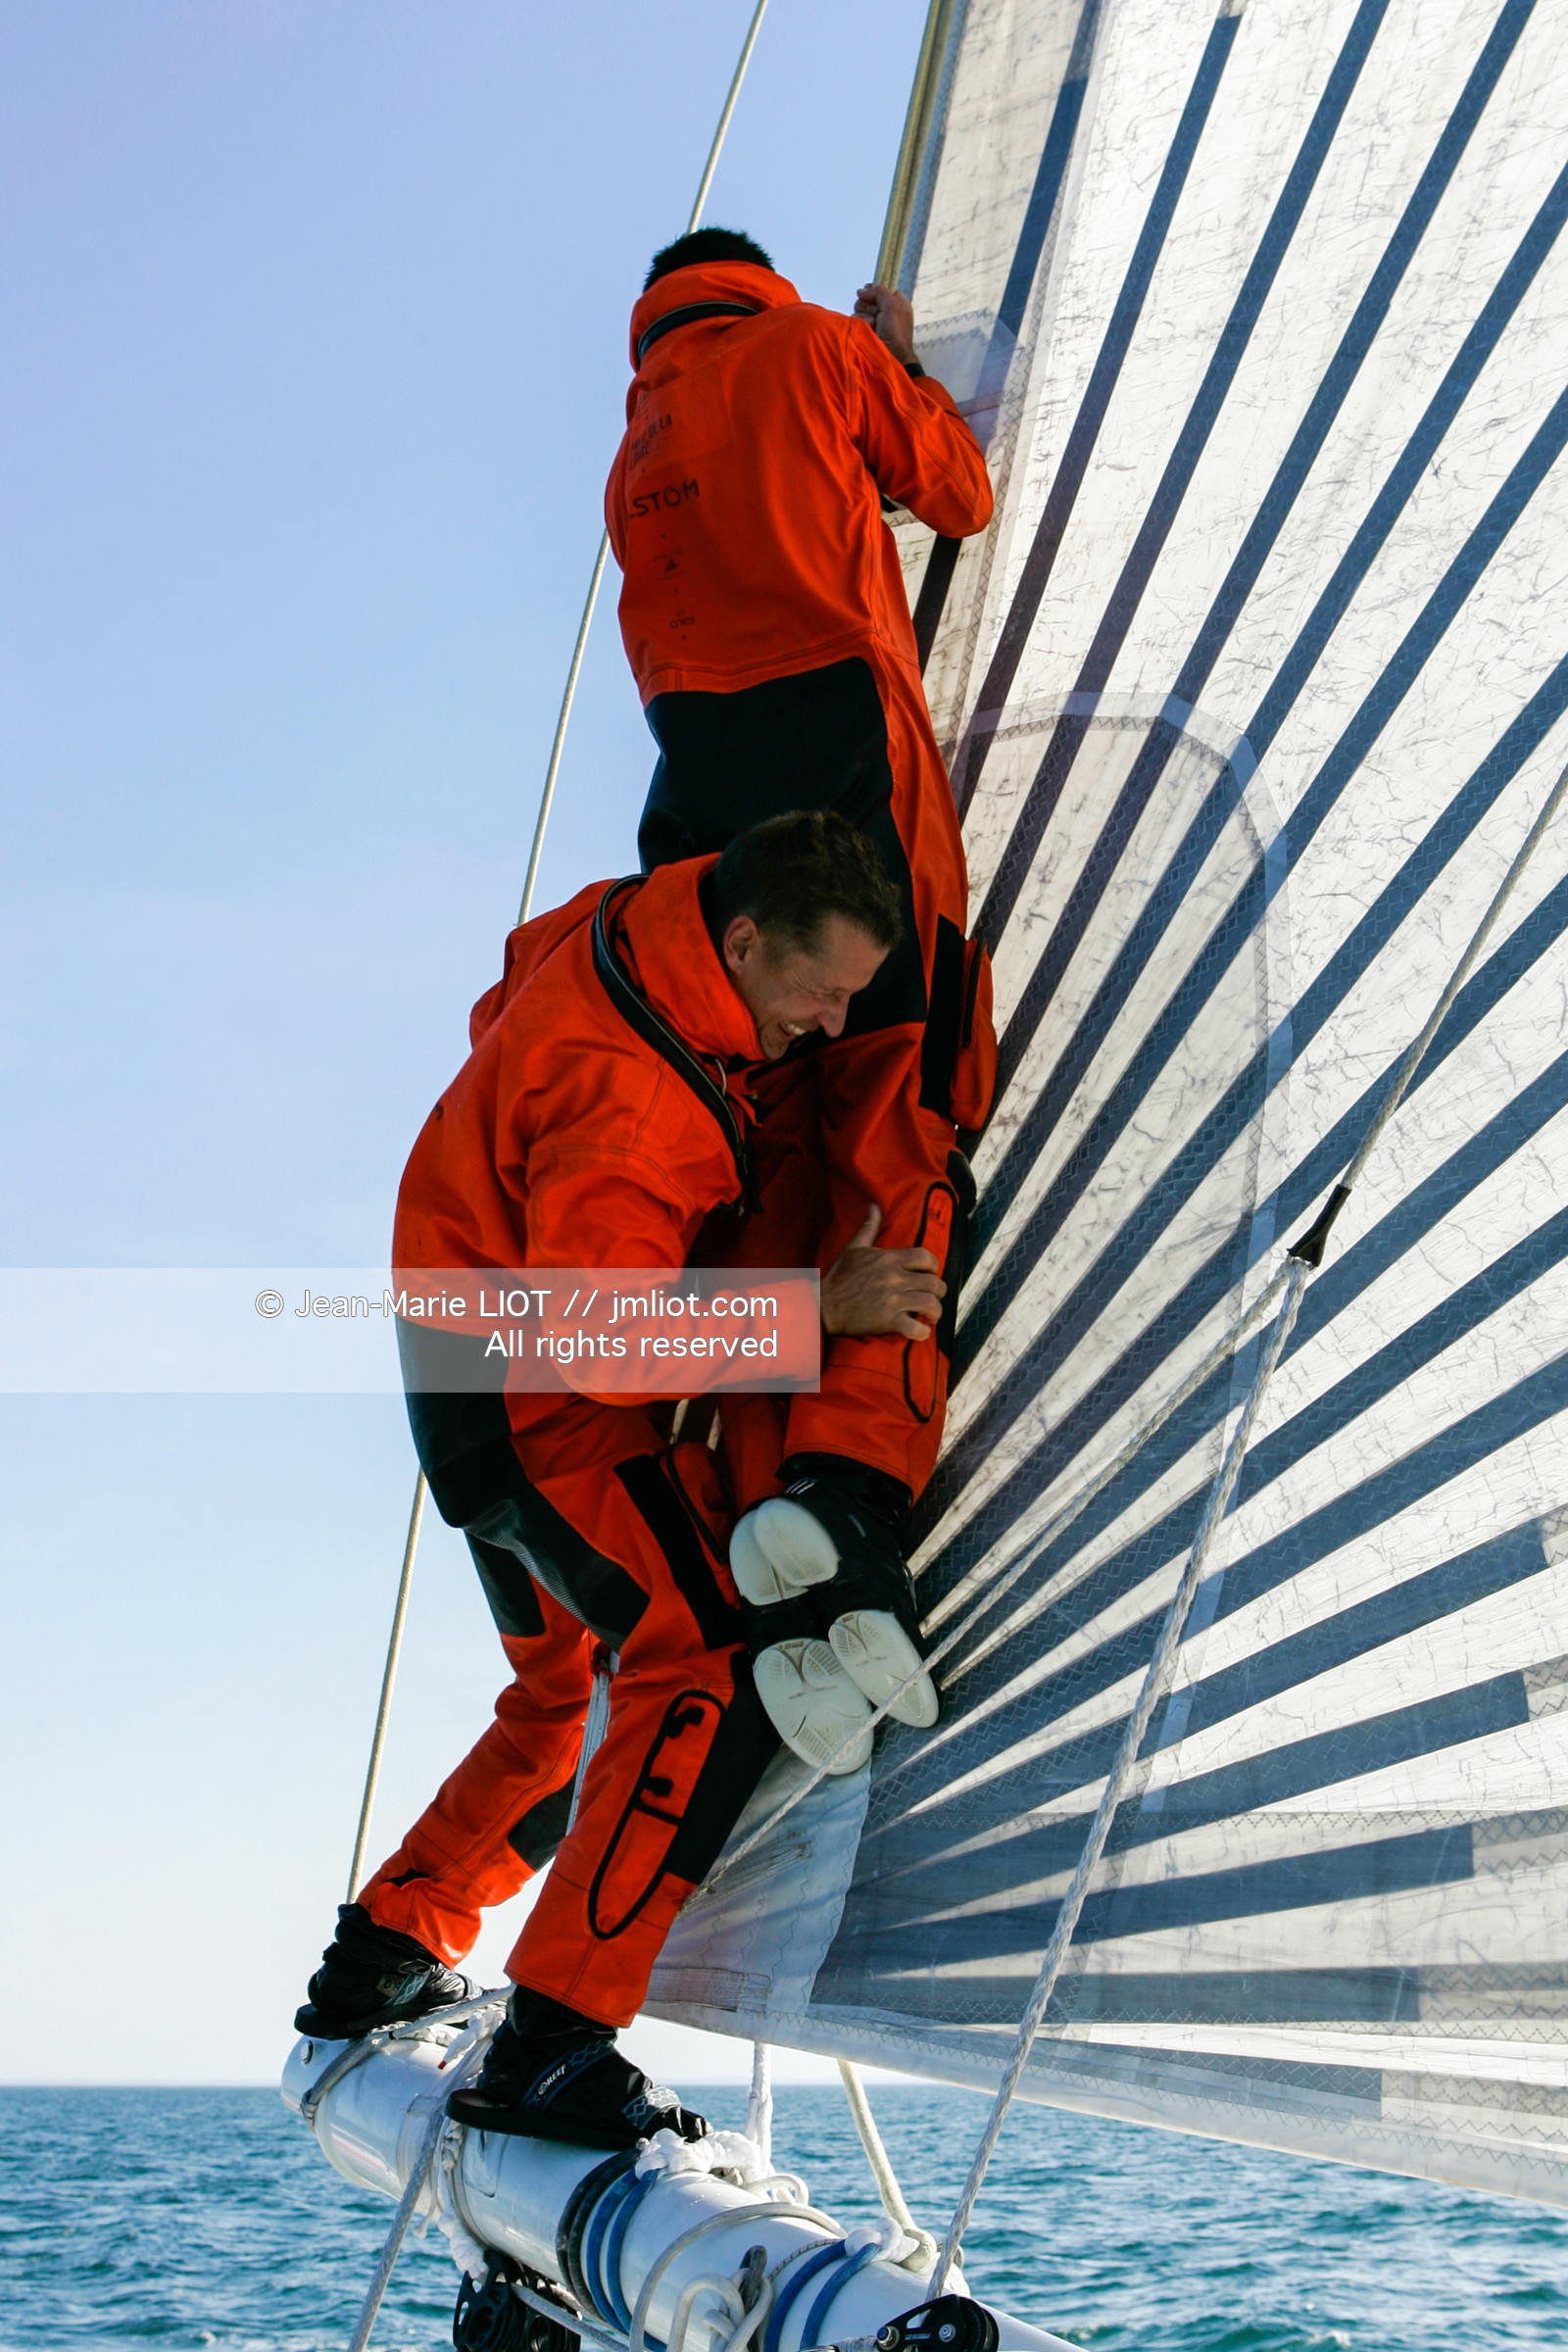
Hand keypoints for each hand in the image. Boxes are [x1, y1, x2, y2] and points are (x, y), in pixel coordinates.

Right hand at [821, 1203, 944, 1340]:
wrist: (823, 1304)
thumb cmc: (839, 1276)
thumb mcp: (853, 1247)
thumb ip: (868, 1227)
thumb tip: (874, 1206)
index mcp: (890, 1259)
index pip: (926, 1257)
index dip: (934, 1266)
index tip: (930, 1273)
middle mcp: (895, 1278)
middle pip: (934, 1283)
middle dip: (939, 1291)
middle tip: (934, 1296)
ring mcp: (893, 1301)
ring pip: (930, 1305)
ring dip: (935, 1312)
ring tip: (931, 1315)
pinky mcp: (888, 1321)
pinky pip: (916, 1329)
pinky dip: (923, 1332)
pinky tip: (920, 1331)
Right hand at [853, 283, 916, 366]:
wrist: (890, 355)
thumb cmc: (896, 331)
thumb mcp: (892, 305)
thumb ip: (879, 291)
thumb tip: (861, 291)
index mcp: (896, 303)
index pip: (880, 289)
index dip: (874, 290)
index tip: (870, 292)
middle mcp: (884, 311)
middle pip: (866, 298)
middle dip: (868, 305)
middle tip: (876, 314)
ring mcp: (873, 322)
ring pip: (858, 309)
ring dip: (865, 316)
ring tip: (874, 325)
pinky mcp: (864, 331)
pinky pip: (855, 320)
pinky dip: (861, 323)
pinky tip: (869, 330)